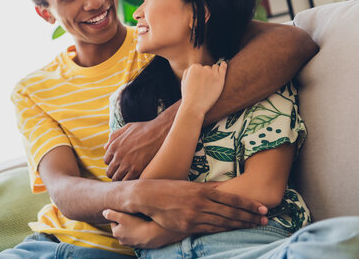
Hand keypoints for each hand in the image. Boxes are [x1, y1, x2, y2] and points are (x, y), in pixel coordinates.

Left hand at [103, 210, 185, 248]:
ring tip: (138, 219)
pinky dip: (138, 230)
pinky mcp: (140, 243)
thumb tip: (104, 212)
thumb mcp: (122, 217)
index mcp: (116, 233)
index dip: (118, 215)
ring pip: (129, 231)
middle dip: (124, 221)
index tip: (124, 211)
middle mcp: (122, 240)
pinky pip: (136, 234)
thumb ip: (111, 214)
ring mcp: (131, 243)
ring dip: (132, 226)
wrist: (154, 234)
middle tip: (131, 214)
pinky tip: (143, 225)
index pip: (113, 221)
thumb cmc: (137, 224)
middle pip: (121, 227)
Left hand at [104, 120, 165, 180]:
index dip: (112, 163)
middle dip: (114, 173)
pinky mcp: (137, 169)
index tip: (118, 163)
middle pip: (109, 172)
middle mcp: (118, 156)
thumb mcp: (126, 128)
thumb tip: (105, 147)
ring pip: (117, 179)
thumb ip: (114, 136)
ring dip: (120, 179)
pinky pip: (127, 181)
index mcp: (114, 146)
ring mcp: (127, 163)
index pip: (106, 161)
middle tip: (121, 173)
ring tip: (127, 176)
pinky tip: (134, 177)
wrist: (159, 132)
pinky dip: (128, 181)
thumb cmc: (144, 128)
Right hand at [130, 179, 267, 233]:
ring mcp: (195, 215)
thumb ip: (207, 189)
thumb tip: (225, 189)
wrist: (149, 196)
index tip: (262, 208)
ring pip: (223, 222)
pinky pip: (210, 229)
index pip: (232, 198)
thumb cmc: (170, 189)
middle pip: (231, 212)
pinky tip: (233, 230)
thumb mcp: (190, 185)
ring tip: (254, 226)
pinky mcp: (188, 226)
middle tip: (265, 219)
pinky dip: (224, 230)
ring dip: (240, 225)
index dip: (249, 204)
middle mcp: (201, 203)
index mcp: (203, 190)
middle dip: (250, 216)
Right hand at [181, 62, 226, 114]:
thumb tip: (192, 68)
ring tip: (211, 82)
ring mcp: (212, 73)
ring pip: (215, 68)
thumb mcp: (183, 82)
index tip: (198, 81)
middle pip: (207, 68)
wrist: (194, 106)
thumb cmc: (189, 96)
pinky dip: (224, 65)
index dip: (198, 75)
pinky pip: (223, 68)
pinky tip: (224, 64)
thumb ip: (187, 72)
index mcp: (193, 68)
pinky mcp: (220, 79)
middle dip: (206, 74)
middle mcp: (203, 68)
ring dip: (213, 72)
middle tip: (204, 85)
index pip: (198, 67)